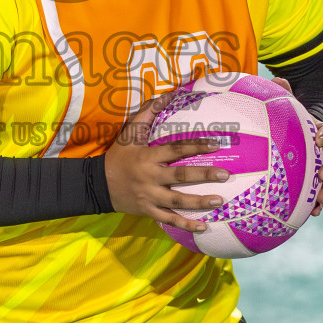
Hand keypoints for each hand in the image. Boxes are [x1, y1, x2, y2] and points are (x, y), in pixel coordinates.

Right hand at [105, 92, 228, 232]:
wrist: (97, 184)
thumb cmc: (118, 156)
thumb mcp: (130, 133)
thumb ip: (148, 113)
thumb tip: (167, 95)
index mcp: (148, 157)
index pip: (175, 150)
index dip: (196, 146)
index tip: (216, 144)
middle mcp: (150, 178)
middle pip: (180, 177)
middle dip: (204, 175)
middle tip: (225, 174)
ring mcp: (150, 197)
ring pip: (178, 201)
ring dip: (200, 202)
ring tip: (220, 201)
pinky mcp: (149, 211)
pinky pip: (169, 220)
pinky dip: (186, 225)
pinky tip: (203, 227)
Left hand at [268, 77, 322, 216]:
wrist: (305, 139)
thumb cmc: (296, 123)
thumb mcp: (292, 109)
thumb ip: (286, 95)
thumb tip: (277, 78)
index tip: (319, 139)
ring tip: (322, 199)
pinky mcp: (319, 182)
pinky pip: (322, 193)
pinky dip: (319, 203)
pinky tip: (314, 213)